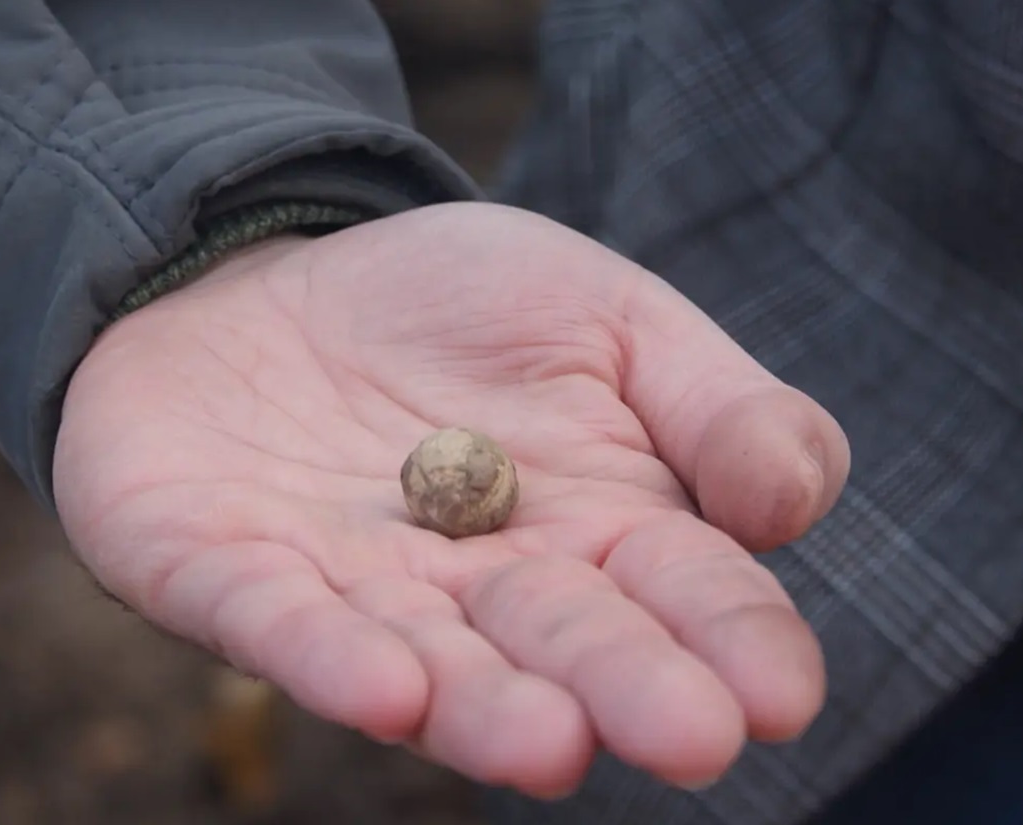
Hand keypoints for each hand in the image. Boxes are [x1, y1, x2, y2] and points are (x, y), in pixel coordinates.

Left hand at [53, 202, 849, 797]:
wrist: (274, 269)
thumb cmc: (458, 307)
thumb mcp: (610, 318)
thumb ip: (716, 406)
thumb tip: (791, 504)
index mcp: (597, 529)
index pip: (684, 592)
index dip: (734, 639)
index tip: (778, 690)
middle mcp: (482, 588)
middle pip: (563, 643)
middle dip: (624, 687)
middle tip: (692, 736)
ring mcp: (354, 591)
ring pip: (428, 664)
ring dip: (484, 709)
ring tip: (547, 744)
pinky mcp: (230, 574)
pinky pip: (272, 619)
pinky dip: (322, 655)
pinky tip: (384, 688)